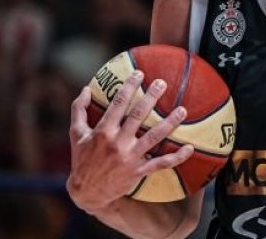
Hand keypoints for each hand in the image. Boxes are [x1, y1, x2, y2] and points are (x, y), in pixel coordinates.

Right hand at [66, 70, 193, 212]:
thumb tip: (86, 88)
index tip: (139, 74)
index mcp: (102, 131)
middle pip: (138, 115)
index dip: (129, 87)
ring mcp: (130, 157)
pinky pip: (161, 163)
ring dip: (170, 123)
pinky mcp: (139, 171)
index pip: (117, 104)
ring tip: (183, 110)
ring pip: (154, 137)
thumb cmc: (82, 159)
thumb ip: (79, 110)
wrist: (87, 192)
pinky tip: (189, 148)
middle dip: (151, 97)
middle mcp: (117, 142)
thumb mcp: (76, 134)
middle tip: (163, 83)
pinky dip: (176, 157)